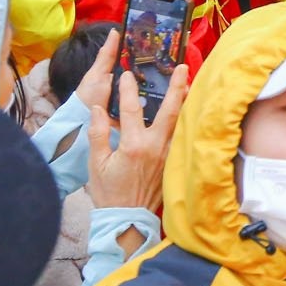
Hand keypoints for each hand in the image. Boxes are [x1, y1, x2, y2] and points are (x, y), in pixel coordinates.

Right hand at [79, 32, 187, 213]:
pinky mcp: (171, 161)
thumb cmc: (109, 193)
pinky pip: (180, 135)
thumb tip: (97, 109)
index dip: (128, 89)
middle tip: (182, 66)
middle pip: (170, 110)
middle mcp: (155, 147)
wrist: (127, 219)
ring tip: (189, 82)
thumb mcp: (96, 164)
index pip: (132, 109)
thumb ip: (98, 134)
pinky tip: (185, 110)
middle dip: (177, 86)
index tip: (125, 73)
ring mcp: (167, 154)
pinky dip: (183, 120)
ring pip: (180, 122)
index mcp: (134, 145)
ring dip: (184, 101)